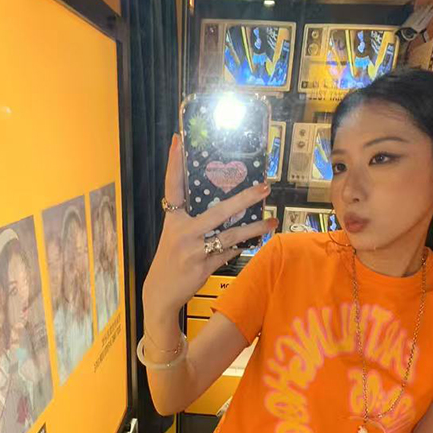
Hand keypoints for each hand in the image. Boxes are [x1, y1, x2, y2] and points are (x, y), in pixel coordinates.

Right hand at [143, 134, 276, 318]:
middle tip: (264, 188)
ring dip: (254, 227)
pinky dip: (244, 245)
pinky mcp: (203, 267)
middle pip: (218, 210)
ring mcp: (194, 250)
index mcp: (173, 220)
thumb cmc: (171, 260)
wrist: (160, 292)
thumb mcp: (175, 235)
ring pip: (231, 235)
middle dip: (244, 198)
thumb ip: (193, 220)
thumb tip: (224, 205)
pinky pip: (230, 253)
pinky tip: (257, 239)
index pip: (172, 186)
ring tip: (271, 221)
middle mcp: (183, 232)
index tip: (178, 141)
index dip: (174, 163)